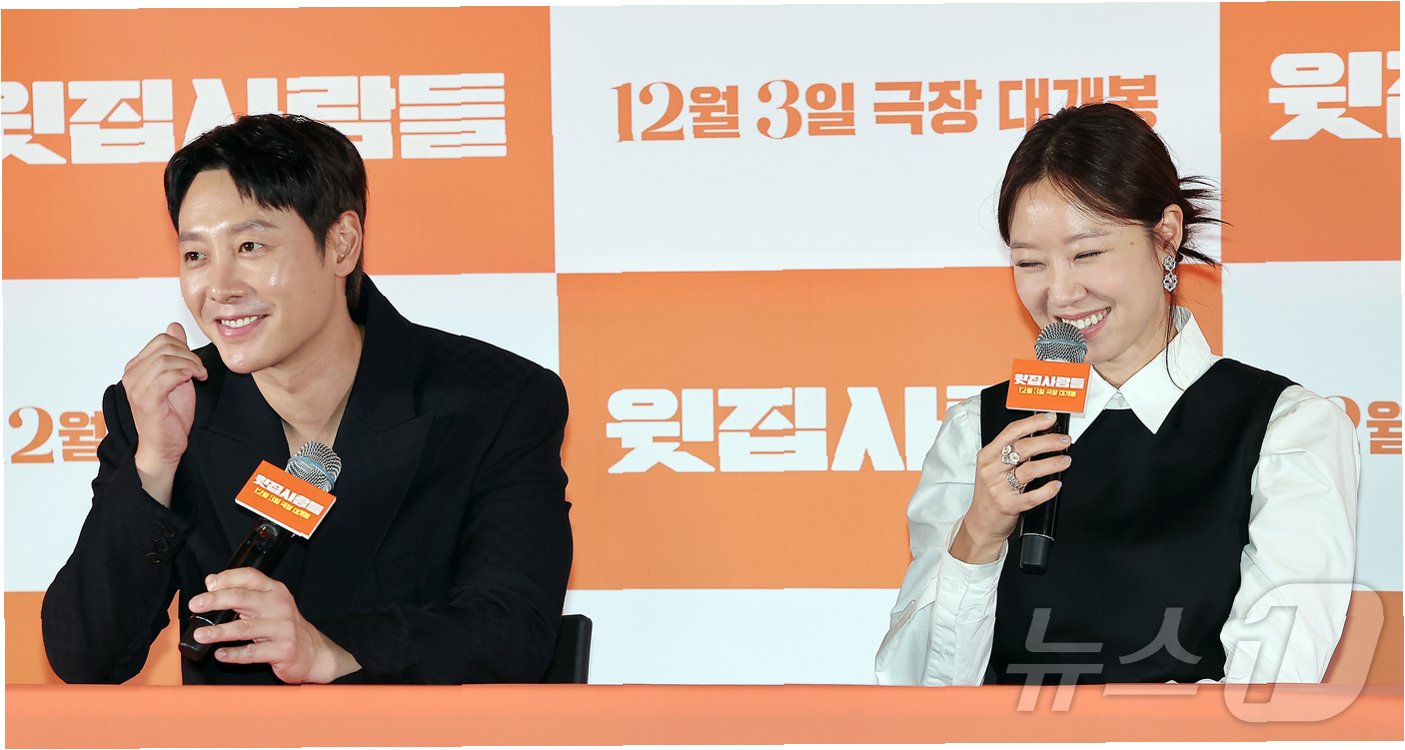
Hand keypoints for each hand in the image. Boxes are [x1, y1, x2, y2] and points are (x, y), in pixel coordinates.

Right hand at [122, 323, 206, 505]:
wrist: (164, 446)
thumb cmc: (170, 416)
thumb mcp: (177, 377)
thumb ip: (175, 353)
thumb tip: (174, 327)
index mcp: (136, 367)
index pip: (161, 340)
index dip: (184, 346)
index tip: (195, 362)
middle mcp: (131, 375)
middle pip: (165, 346)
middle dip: (190, 354)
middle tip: (199, 369)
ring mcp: (136, 387)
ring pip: (167, 358)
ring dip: (191, 364)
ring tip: (199, 375)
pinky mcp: (146, 399)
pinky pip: (168, 375)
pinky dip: (187, 373)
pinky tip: (196, 380)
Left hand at [189, 567, 360, 683]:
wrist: (311, 651)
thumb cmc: (282, 626)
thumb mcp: (269, 604)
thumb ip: (244, 592)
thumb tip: (212, 583)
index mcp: (275, 591)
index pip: (250, 577)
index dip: (228, 578)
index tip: (209, 584)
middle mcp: (279, 606)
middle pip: (243, 599)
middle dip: (216, 600)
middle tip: (196, 604)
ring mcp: (282, 629)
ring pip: (244, 628)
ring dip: (219, 631)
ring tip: (201, 634)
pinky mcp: (282, 650)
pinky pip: (252, 653)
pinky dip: (233, 654)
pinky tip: (220, 654)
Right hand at [951, 412, 1071, 563]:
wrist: (981, 522)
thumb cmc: (990, 493)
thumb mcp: (992, 467)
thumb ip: (1010, 452)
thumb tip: (1039, 436)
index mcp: (987, 455)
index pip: (1012, 431)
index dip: (1033, 422)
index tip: (1050, 419)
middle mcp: (991, 469)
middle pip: (1024, 448)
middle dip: (1049, 441)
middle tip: (1064, 440)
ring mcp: (998, 488)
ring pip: (1030, 470)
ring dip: (1052, 463)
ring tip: (1065, 461)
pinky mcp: (1008, 505)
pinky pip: (1032, 496)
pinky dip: (1047, 490)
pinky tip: (1056, 485)